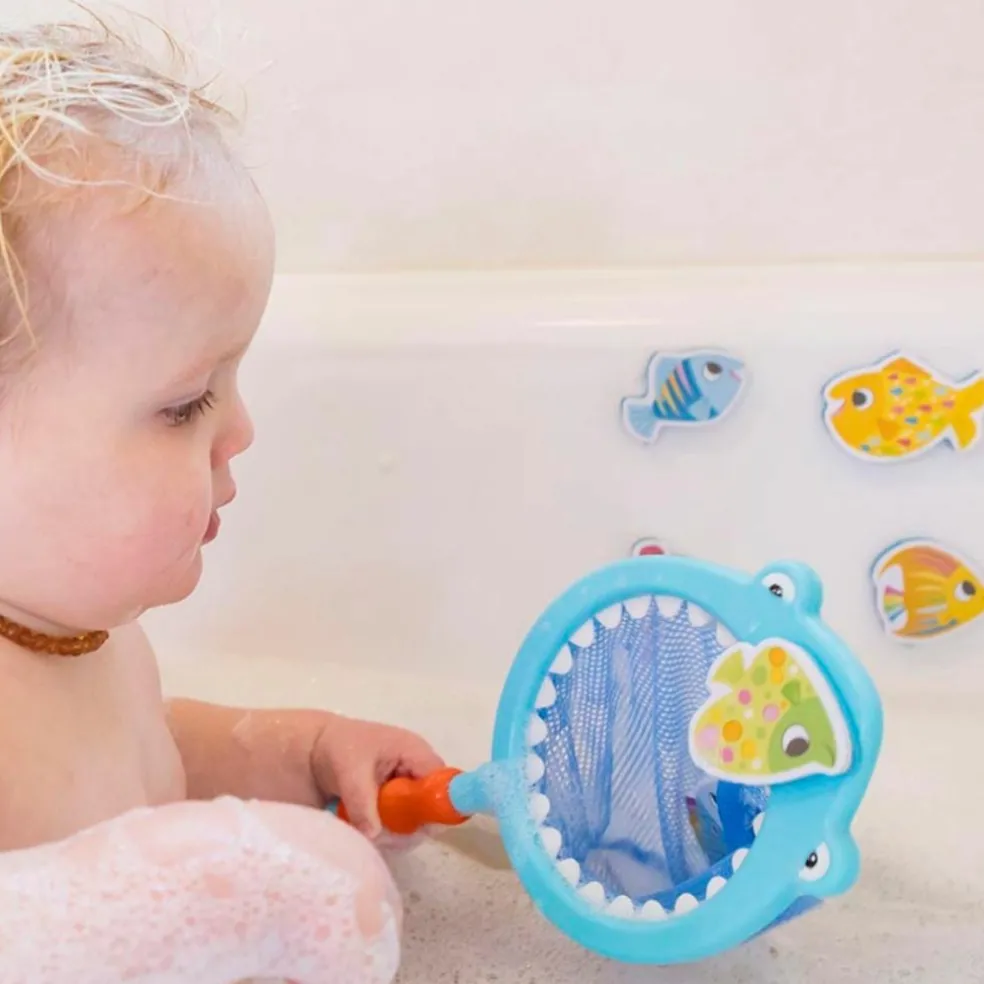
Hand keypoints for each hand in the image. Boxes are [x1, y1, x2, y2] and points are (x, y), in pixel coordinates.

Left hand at [311, 714, 444, 839]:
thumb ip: (363, 802)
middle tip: (382, 832)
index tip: (415, 827)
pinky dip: (386, 834)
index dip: (435, 805)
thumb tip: (374, 834)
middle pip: (432, 807)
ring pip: (417, 822)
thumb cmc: (337, 749)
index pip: (441, 783)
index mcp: (414, 752)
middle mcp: (416, 773)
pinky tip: (366, 829)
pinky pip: (401, 827)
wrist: (313, 750)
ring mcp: (406, 791)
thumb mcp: (349, 771)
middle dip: (410, 825)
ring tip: (366, 828)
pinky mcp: (394, 805)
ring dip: (395, 832)